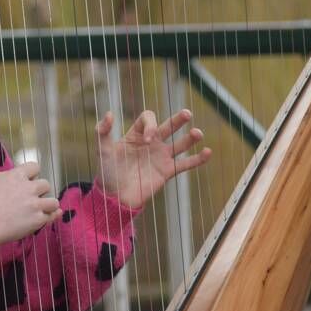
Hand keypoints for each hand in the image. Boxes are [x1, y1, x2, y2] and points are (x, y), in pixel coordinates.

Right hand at [0, 131, 61, 247]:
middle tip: (26, 199)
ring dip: (46, 204)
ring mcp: (35, 205)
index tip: (22, 183)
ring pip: (53, 201)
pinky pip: (53, 216)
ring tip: (35, 210)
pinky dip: (52, 216)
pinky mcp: (37, 221)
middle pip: (45, 184)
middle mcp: (29, 188)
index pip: (35, 167)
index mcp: (17, 175)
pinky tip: (48, 216)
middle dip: (38, 191)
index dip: (30, 175)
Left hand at [96, 109, 211, 207]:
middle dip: (177, 119)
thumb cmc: (107, 172)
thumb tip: (110, 113)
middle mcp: (151, 143)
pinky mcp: (167, 171)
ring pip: (180, 143)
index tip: (148, 140)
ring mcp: (161, 157)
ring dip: (190, 138)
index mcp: (136, 134)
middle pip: (168, 125)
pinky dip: (198, 159)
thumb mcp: (103, 150)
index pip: (148, 119)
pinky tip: (208, 152)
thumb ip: (102, 131)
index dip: (150, 124)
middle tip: (187, 114)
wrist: (115, 197)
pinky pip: (185, 163)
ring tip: (198, 133)